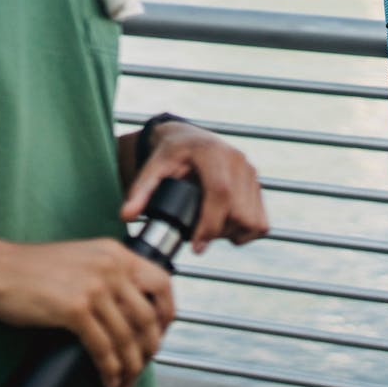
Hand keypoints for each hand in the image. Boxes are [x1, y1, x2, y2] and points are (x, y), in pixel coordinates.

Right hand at [0, 239, 172, 386]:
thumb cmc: (33, 268)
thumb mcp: (83, 258)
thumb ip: (109, 273)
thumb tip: (132, 308)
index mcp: (116, 252)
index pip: (163, 282)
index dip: (167, 314)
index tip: (160, 335)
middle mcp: (110, 266)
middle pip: (148, 316)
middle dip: (150, 348)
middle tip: (143, 365)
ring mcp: (93, 287)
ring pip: (128, 336)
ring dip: (131, 365)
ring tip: (125, 380)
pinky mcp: (75, 308)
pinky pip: (103, 347)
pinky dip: (109, 368)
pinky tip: (107, 377)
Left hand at [121, 121, 267, 253]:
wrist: (189, 139)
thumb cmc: (169, 154)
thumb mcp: (152, 168)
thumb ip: (140, 191)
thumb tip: (126, 216)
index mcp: (212, 153)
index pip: (221, 192)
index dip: (210, 223)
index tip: (196, 247)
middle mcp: (238, 160)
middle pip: (239, 211)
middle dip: (218, 232)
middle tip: (197, 236)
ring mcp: (251, 172)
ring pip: (253, 220)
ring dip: (232, 233)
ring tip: (210, 229)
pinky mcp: (257, 184)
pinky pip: (261, 222)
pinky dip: (246, 231)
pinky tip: (226, 227)